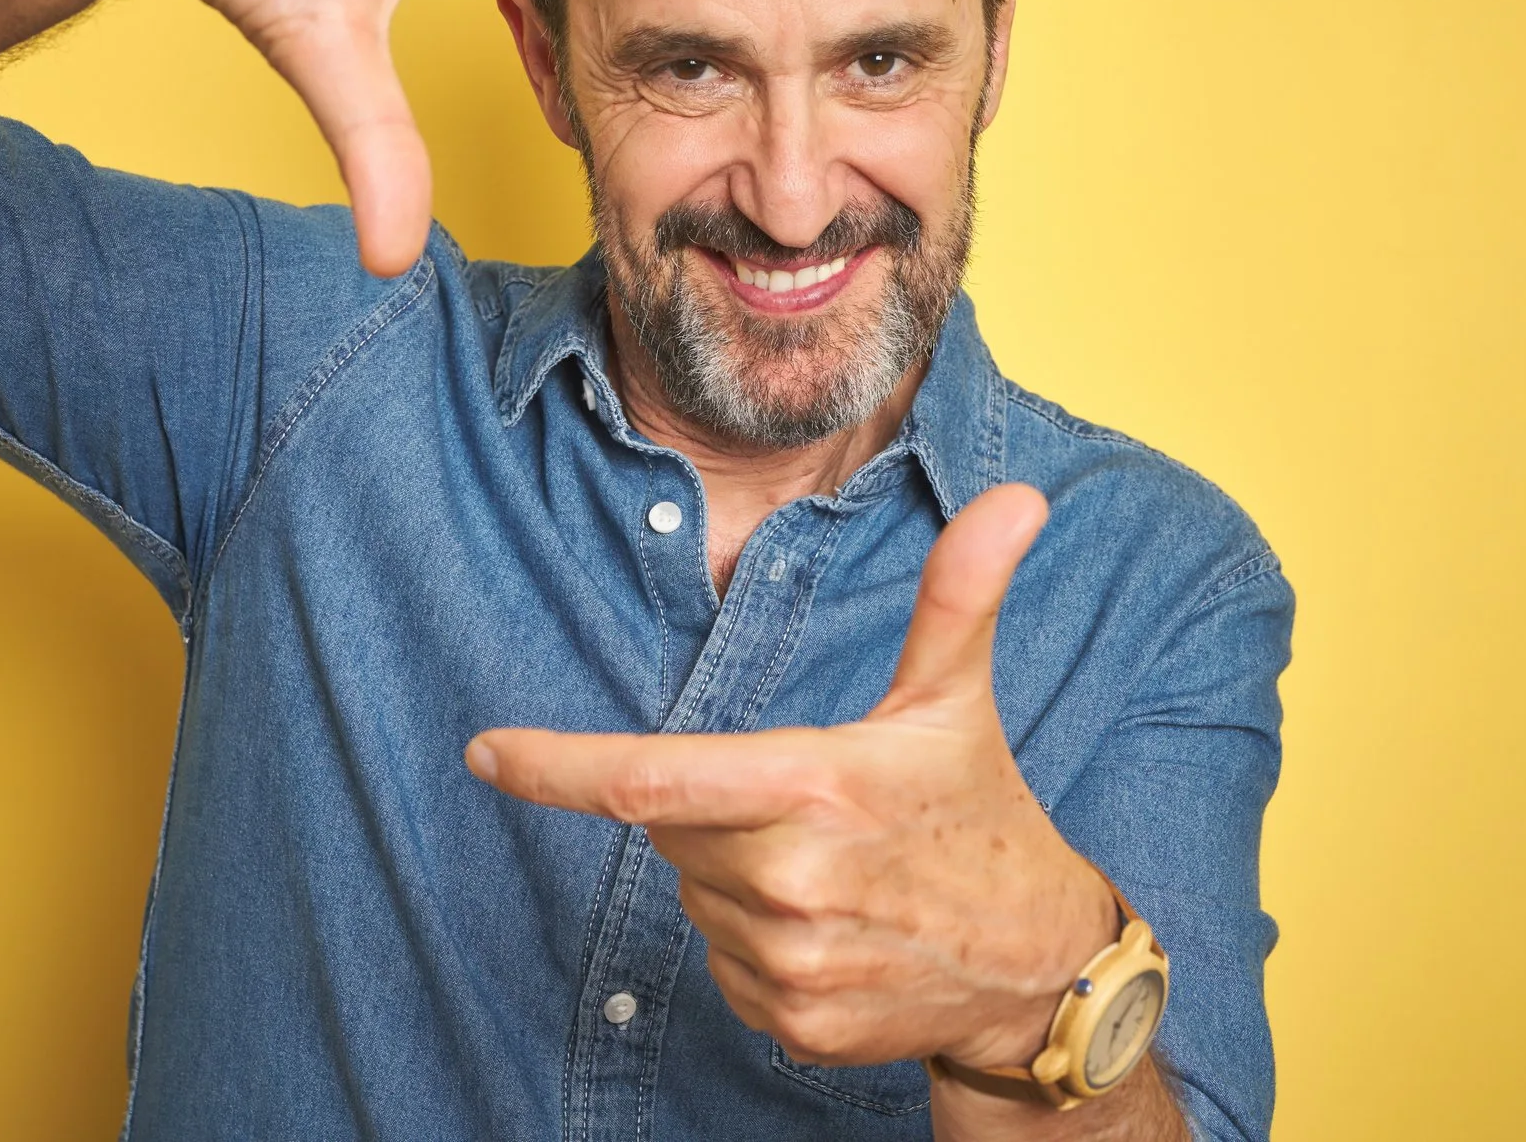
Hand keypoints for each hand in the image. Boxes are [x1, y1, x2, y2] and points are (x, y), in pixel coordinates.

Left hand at [467, 484, 1120, 1071]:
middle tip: (804, 805)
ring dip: (734, 877)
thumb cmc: (982, 814)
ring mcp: (792, 963)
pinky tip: (830, 929)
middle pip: (671, 828)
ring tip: (832, 870)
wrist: (1040, 964)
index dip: (554, 766)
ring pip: (693, 897)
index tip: (485, 751)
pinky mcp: (795, 1026)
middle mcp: (793, 881)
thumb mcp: (958, 700)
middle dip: (711, 807)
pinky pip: (721, 965)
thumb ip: (959, 594)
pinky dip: (755, 942)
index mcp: (816, 786)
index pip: (648, 778)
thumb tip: (1014, 499)